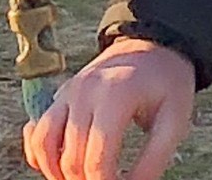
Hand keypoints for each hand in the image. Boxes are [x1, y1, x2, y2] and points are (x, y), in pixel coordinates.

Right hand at [22, 37, 195, 179]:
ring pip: (44, 144)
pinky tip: (58, 167)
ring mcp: (69, 91)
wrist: (151, 45)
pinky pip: (37, 130)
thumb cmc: (167, 84)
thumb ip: (154, 159)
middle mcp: (85, 91)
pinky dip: (39, 153)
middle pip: (72, 159)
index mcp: (116, 96)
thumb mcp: (174, 120)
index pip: (98, 160)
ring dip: (57, 173)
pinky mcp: (61, 95)